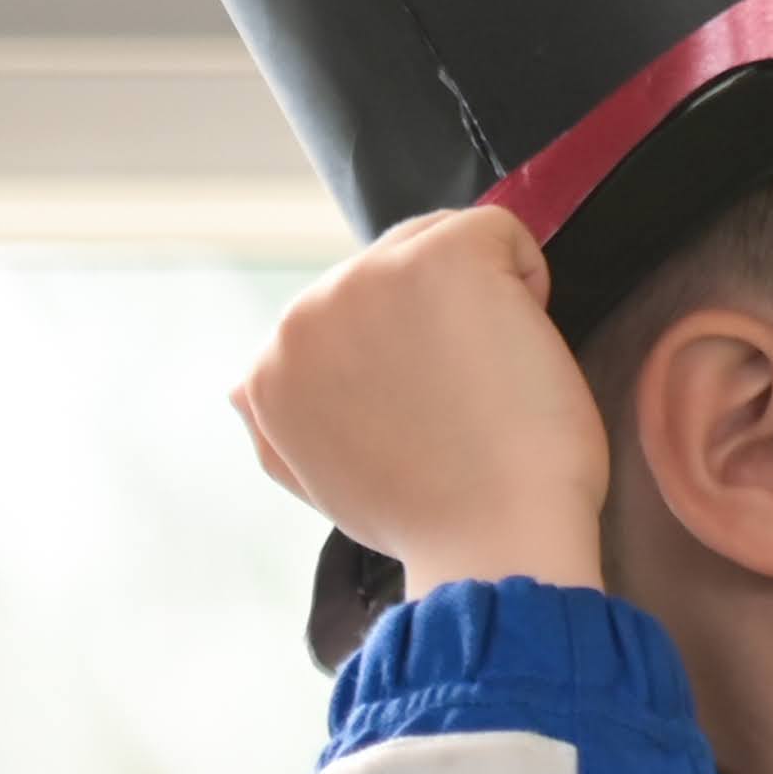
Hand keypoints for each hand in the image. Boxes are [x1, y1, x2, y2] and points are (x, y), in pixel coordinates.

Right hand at [236, 205, 611, 597]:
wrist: (493, 542)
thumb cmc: (432, 517)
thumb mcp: (315, 477)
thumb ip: (277, 421)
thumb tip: (244, 384)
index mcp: (268, 369)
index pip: (347, 311)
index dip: (403, 352)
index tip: (425, 412)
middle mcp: (302, 315)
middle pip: (391, 262)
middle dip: (437, 316)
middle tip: (461, 398)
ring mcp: (367, 278)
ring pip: (440, 240)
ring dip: (480, 298)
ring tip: (484, 377)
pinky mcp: (439, 259)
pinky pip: (500, 230)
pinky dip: (528, 279)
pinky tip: (515, 348)